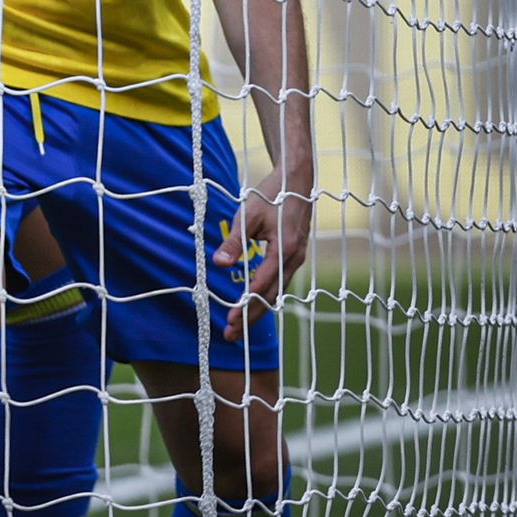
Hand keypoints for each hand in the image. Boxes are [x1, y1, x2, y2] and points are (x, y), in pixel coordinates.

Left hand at [213, 168, 310, 342]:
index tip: (230, 321)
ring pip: (277, 291)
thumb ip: (234, 241)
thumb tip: (220, 264)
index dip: (245, 305)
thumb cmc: (270, 194)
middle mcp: (294, 257)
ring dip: (258, 309)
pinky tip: (255, 303)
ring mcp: (297, 257)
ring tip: (240, 326)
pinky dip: (266, 295)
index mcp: (284, 249)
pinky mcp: (295, 255)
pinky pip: (281, 282)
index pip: (262, 285)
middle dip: (251, 317)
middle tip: (232, 335)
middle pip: (271, 296)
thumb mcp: (247, 215)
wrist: (296, 180)